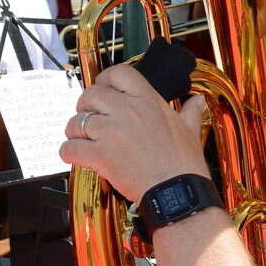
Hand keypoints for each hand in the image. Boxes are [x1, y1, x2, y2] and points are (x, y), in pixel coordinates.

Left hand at [60, 64, 210, 201]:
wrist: (177, 191)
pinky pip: (70, 148)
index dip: (105, 80)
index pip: (118, 73)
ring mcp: (111, 132)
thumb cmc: (184, 163)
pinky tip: (75, 155)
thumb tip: (197, 101)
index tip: (103, 89)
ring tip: (81, 139)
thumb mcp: (190, 130)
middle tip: (89, 117)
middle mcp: (127, 111)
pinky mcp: (100, 155)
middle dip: (85, 106)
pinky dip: (68, 152)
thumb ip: (190, 112)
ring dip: (74, 131)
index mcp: (147, 100)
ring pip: (76, 121)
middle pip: (90, 94)